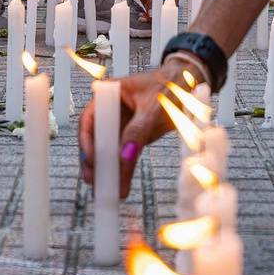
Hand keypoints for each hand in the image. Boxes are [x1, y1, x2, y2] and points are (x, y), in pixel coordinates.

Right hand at [77, 55, 208, 197]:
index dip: (86, 140)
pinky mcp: (132, 136)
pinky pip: (123, 154)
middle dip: (93, 160)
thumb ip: (139, 129)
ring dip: (106, 169)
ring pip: (107, 149)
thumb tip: (126, 154)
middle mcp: (111, 109)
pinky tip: (119, 184)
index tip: (91, 158)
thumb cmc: (169, 86)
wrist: (187, 85)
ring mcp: (121, 123)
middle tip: (94, 179)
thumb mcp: (153, 106)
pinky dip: (121, 169)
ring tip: (105, 188)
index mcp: (109, 93)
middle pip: (95, 137)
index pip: (89, 118)